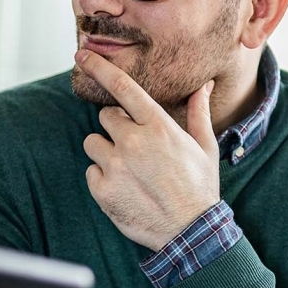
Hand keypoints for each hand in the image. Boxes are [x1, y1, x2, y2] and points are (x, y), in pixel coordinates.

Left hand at [75, 48, 220, 250]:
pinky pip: (91, 171)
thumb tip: (204, 85)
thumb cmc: (199, 188)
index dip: (98, 67)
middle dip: (116, 127)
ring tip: (130, 170)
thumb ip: (198, 112)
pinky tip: (125, 189)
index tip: (81, 55)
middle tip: (136, 148)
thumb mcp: (205, 147)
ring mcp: (115, 165)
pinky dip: (103, 178)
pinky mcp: (101, 188)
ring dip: (106, 152)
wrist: (189, 233)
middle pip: (105, 116)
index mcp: (157, 125)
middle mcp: (132, 141)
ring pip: (93, 143)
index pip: (120, 86)